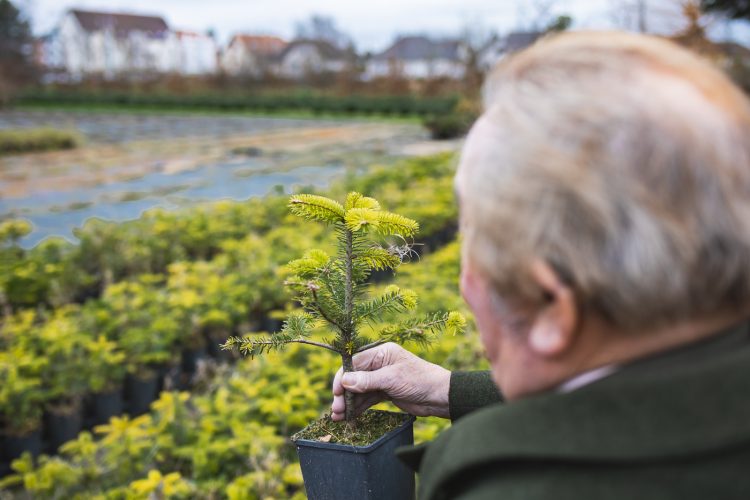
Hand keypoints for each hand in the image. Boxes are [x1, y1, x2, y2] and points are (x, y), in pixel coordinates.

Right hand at [331, 343, 450, 420]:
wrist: (440, 396)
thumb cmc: (419, 380)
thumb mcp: (391, 379)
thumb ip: (367, 381)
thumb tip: (344, 381)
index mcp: (381, 352)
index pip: (354, 363)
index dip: (342, 378)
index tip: (335, 393)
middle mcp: (379, 363)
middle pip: (354, 378)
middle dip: (344, 394)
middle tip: (336, 410)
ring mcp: (382, 378)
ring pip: (359, 390)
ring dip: (349, 403)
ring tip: (339, 417)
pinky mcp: (385, 391)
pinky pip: (367, 398)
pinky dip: (359, 407)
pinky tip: (350, 417)